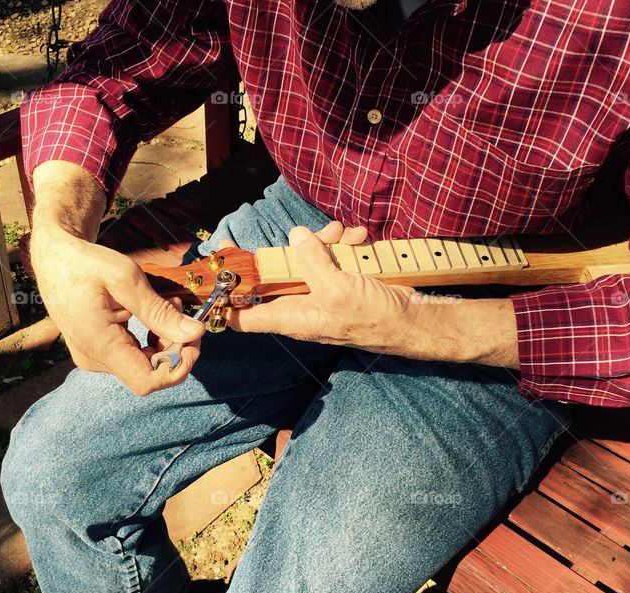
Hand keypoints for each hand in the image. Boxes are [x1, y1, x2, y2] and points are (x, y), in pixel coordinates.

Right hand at [31, 226, 204, 394]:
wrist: (54, 261)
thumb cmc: (86, 265)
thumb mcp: (126, 280)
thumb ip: (160, 312)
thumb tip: (195, 332)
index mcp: (99, 343)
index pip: (147, 381)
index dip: (178, 367)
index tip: (194, 340)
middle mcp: (94, 359)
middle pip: (148, 373)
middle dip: (175, 348)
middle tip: (187, 315)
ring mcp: (94, 358)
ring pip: (143, 365)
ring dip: (164, 341)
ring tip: (170, 306)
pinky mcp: (97, 352)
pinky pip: (132, 356)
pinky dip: (150, 340)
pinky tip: (154, 315)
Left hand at [226, 223, 417, 354]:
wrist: (413, 321)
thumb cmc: (373, 318)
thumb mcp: (338, 289)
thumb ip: (312, 262)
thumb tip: (296, 237)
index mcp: (290, 318)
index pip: (243, 315)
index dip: (225, 296)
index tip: (216, 268)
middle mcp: (300, 306)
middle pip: (275, 274)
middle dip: (289, 249)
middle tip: (307, 234)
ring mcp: (320, 292)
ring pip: (306, 259)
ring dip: (324, 241)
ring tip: (343, 235)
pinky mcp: (340, 280)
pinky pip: (332, 256)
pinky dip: (343, 244)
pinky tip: (358, 239)